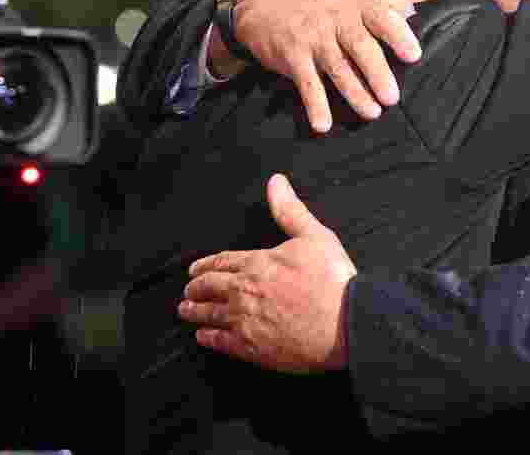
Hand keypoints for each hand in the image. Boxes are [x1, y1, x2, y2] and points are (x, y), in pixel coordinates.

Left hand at [179, 173, 356, 372]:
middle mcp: (243, 291)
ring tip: (186, 310)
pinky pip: (219, 342)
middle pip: (209, 287)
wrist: (342, 323)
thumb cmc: (332, 280)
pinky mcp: (250, 348)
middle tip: (189, 289)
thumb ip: (290, 210)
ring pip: (209, 314)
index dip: (206, 264)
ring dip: (194, 311)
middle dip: (196, 287)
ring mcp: (244, 321)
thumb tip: (276, 183)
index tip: (194, 269)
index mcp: (257, 263)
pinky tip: (203, 336)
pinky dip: (207, 337)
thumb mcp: (314, 235)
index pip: (222, 261)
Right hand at [224, 0, 422, 132]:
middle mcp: (335, 18)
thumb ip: (380, 1)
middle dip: (377, 73)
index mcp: (355, 3)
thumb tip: (413, 11)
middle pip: (361, 47)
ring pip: (338, 69)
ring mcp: (313, 37)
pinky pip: (307, 84)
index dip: (398, 36)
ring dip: (356, 93)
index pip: (381, 18)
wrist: (260, 2)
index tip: (414, 56)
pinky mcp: (292, 56)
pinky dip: (315, 105)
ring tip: (372, 113)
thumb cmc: (316, 2)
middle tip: (392, 98)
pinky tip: (323, 125)